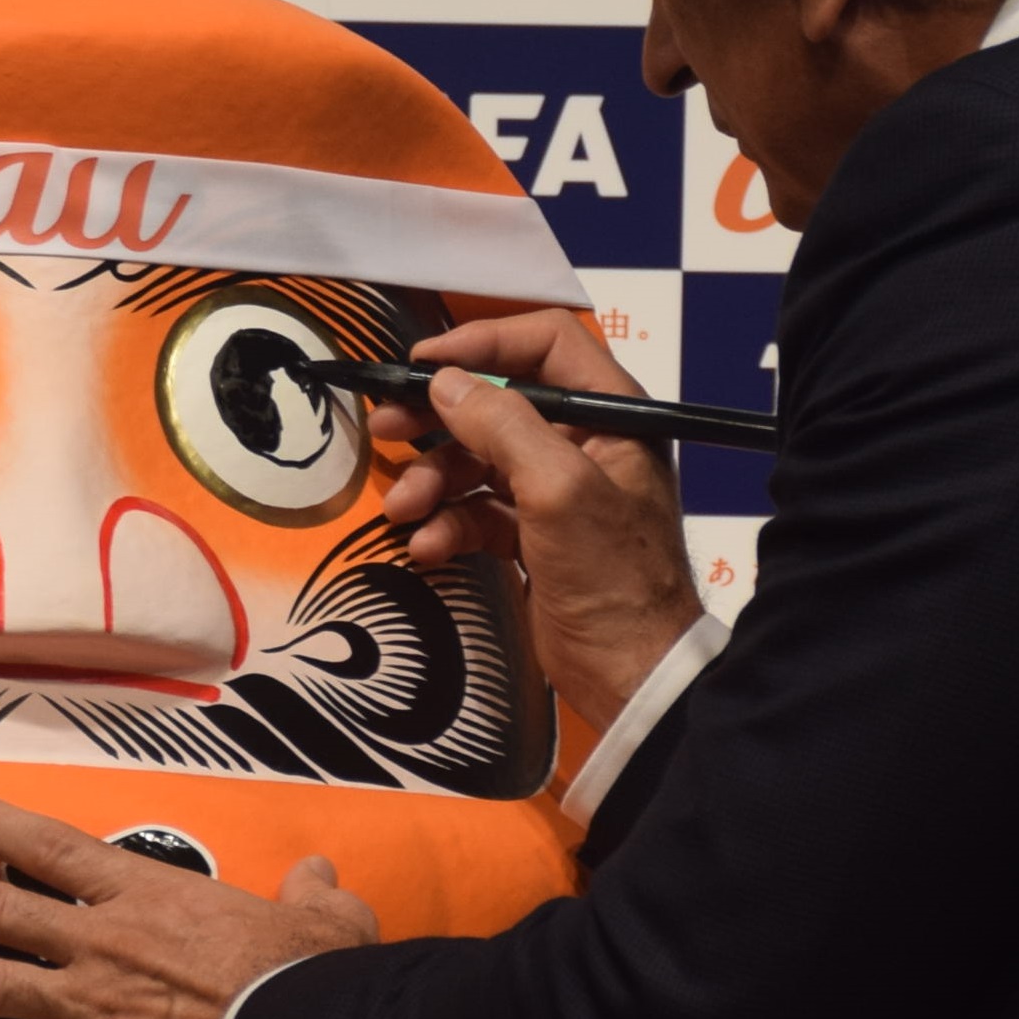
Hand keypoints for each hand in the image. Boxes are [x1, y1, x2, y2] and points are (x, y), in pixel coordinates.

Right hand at [373, 310, 705, 720]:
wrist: (630, 675)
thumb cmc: (616, 580)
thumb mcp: (558, 490)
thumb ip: (503, 426)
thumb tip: (446, 382)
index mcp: (613, 415)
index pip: (547, 344)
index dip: (484, 343)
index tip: (425, 362)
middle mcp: (586, 443)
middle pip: (498, 402)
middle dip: (439, 418)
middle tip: (388, 427)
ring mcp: (557, 492)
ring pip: (478, 460)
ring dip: (434, 481)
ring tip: (407, 510)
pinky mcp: (534, 536)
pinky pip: (477, 511)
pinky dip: (448, 524)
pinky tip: (430, 547)